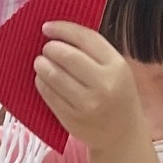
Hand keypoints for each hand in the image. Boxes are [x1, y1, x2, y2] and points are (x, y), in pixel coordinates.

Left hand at [33, 23, 147, 158]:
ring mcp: (86, 104)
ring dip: (42, 65)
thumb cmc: (118, 96)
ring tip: (40, 62)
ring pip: (55, 76)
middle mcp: (103, 84)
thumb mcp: (117, 70)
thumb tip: (60, 35)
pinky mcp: (71, 119)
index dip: (63, 29)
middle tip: (45, 48)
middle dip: (50, 48)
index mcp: (116, 66)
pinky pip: (49, 95)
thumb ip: (95, 53)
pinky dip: (42, 84)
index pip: (86, 38)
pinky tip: (42, 79)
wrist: (122, 135)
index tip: (48, 27)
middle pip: (67, 56)